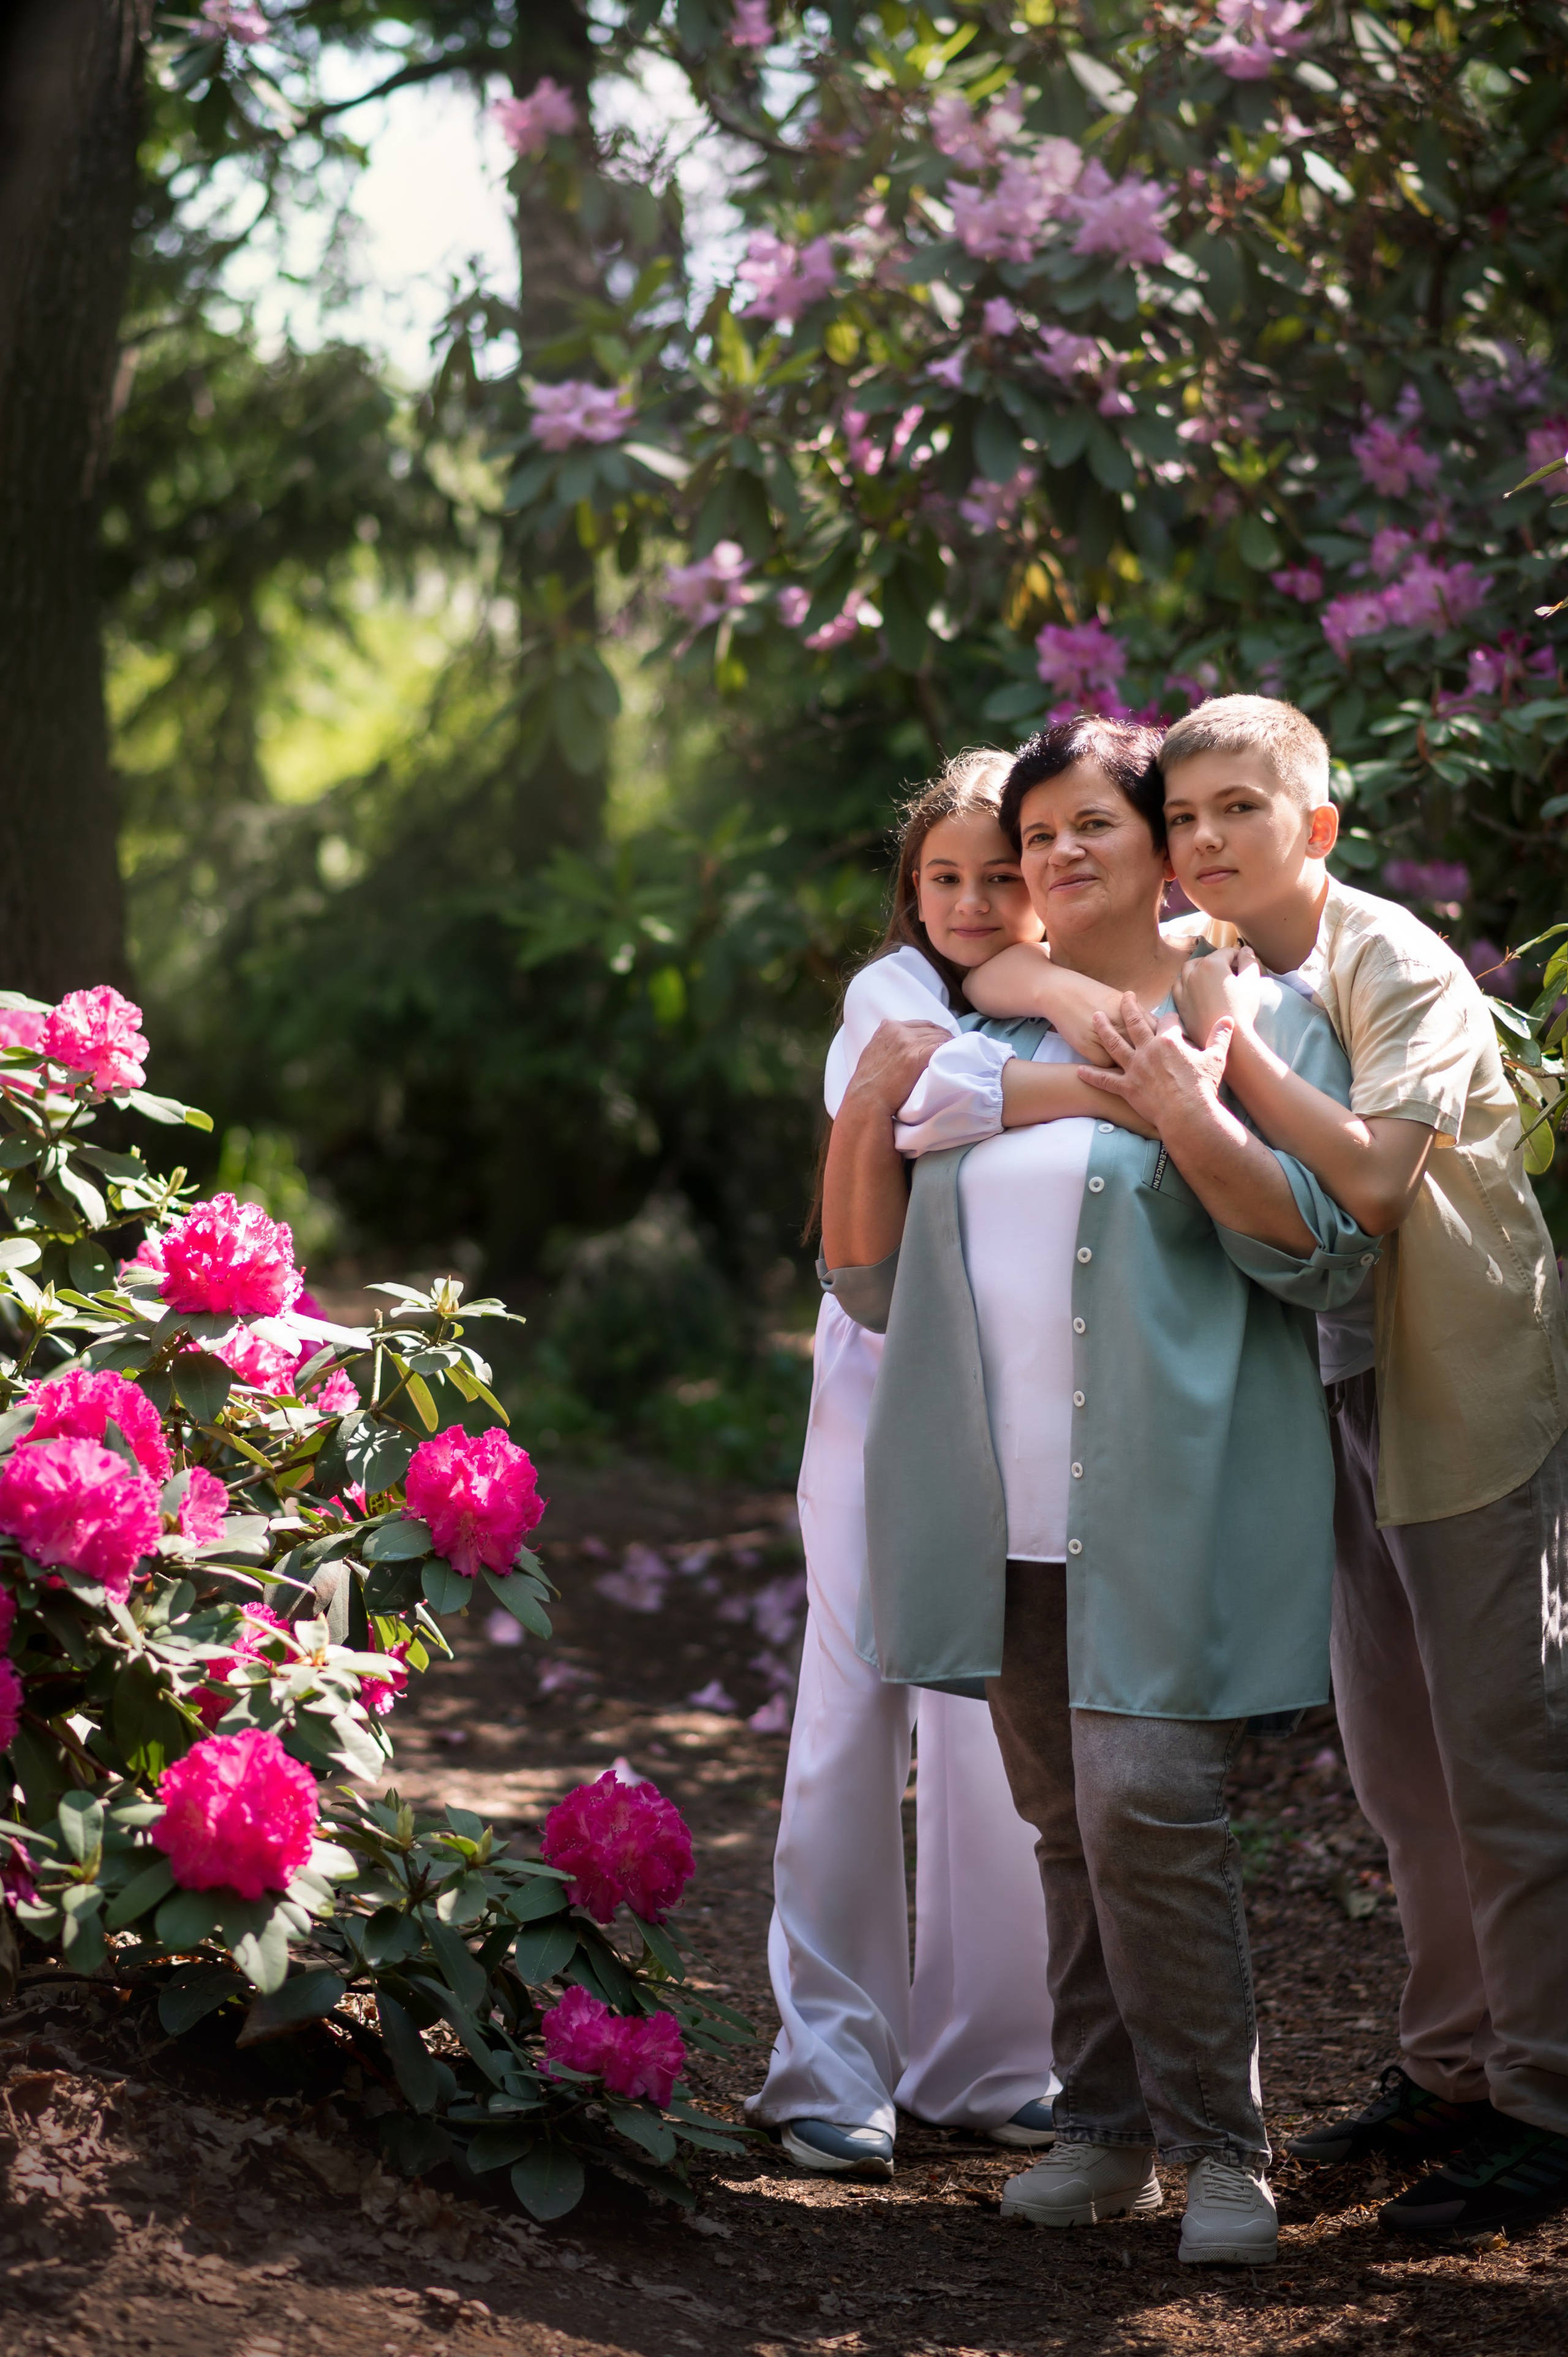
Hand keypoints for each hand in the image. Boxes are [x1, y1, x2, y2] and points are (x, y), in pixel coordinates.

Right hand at [843, 1019, 949, 1115]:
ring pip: (938, 1037)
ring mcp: (907, 1043)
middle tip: (954, 1047)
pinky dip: (949, 1049)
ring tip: (957, 1053)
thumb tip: (887, 1025)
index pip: (920, 1024)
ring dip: (949, 1044)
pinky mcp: (915, 1057)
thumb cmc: (869, 1082)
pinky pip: (940, 1047)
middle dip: (944, 1037)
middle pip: (931, 1029)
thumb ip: (882, 1039)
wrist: (867, 1100)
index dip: (933, 1032)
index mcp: (889, 1028)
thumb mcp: (871, 1051)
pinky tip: (955, 1056)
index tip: (941, 1040)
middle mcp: (898, 1031)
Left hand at [1077, 995, 1232, 1133]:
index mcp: (1169, 1041)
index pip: (1167, 1021)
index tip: (1169, 1018)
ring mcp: (1135, 1068)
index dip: (1169, 1019)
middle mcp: (1148, 1050)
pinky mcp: (1127, 1088)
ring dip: (1103, 1030)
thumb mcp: (1216, 1058)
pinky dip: (1092, 1075)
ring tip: (1095, 1017)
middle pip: (1135, 1023)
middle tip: (1124, 997)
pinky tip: (1079, 1070)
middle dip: (1128, 1007)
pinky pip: (1106, 1080)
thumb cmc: (1203, 1088)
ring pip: (1114, 1044)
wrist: (1188, 1115)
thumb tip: (1228, 1019)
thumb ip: (1220, 1037)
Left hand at [1173, 947, 1261, 1050]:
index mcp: (1212, 964)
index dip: (1238, 956)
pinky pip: (1179, 986)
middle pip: (1206, 959)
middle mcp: (1194, 972)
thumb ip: (1249, 962)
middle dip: (1219, 961)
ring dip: (1200, 968)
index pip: (1227, 952)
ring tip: (1211, 977)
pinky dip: (1186, 983)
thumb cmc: (1242, 1008)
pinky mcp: (1179, 1003)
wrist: (1229, 1038)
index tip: (1244, 965)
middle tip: (1231, 972)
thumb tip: (1245, 950)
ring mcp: (1184, 988)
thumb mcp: (1251, 982)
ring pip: (1188, 969)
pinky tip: (1196, 989)